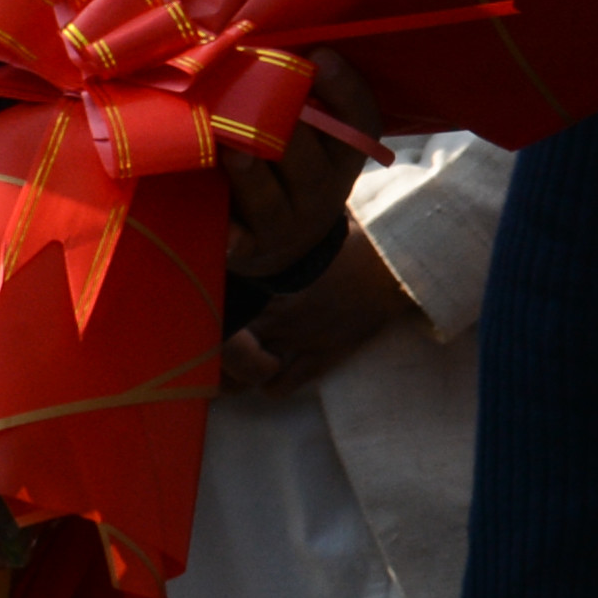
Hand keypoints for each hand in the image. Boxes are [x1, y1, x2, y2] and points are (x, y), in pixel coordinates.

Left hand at [218, 226, 420, 397]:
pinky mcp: (320, 358)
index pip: (216, 304)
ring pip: (246, 375)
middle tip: (213, 354)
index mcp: (266, 277)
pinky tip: (276, 371)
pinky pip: (279, 388)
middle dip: (214, 356)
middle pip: (222, 349)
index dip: (200, 315)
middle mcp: (274, 313)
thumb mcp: (309, 226)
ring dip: (240, 374)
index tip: (198, 315)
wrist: (399, 268)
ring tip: (240, 367)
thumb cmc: (354, 239)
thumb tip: (248, 209)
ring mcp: (296, 339)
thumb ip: (274, 230)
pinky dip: (273, 384)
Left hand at [227, 51, 384, 274]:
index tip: (320, 55)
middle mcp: (326, 187)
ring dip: (250, 172)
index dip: (344, 88)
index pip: (360, 118)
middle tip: (256, 93)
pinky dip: (230, 233)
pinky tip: (221, 226)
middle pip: (309, 157)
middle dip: (283, 126)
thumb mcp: (314, 135)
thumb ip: (298, 96)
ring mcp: (290, 222)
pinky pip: (241, 241)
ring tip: (231, 150)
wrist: (288, 243)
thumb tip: (257, 32)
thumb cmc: (293, 165)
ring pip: (271, 197)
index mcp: (346, 151)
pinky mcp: (254, 249)